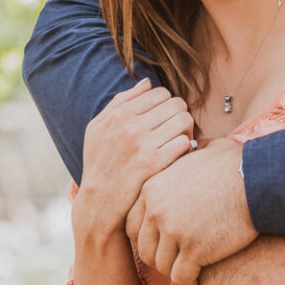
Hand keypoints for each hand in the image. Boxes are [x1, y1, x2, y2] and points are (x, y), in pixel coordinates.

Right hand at [74, 79, 194, 236]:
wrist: (99, 202)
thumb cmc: (98, 163)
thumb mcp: (97, 128)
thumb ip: (121, 101)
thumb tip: (147, 82)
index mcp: (118, 114)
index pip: (160, 93)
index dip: (167, 103)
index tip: (165, 116)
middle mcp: (130, 126)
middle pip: (176, 103)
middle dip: (180, 114)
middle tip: (176, 128)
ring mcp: (143, 144)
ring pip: (184, 120)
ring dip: (187, 129)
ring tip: (180, 139)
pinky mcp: (154, 163)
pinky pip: (184, 142)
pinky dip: (185, 146)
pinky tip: (177, 154)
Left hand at [126, 136, 253, 284]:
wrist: (257, 180)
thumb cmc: (234, 165)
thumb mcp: (198, 155)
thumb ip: (182, 161)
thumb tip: (188, 148)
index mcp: (152, 188)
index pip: (131, 224)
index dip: (145, 238)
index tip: (161, 244)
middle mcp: (156, 210)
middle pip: (144, 248)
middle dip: (158, 258)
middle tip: (176, 261)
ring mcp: (173, 231)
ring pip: (161, 265)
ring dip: (175, 270)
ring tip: (190, 270)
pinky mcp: (193, 250)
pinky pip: (181, 277)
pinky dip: (189, 281)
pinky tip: (199, 278)